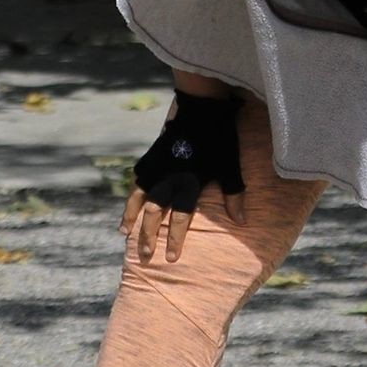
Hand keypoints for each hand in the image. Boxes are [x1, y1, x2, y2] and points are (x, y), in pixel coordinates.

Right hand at [119, 90, 246, 261]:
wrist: (201, 109)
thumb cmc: (219, 140)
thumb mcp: (230, 168)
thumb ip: (234, 195)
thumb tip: (241, 221)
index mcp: (188, 183)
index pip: (179, 218)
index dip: (174, 239)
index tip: (170, 258)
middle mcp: (168, 179)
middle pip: (153, 213)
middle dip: (148, 235)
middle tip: (145, 255)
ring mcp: (156, 168)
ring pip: (138, 198)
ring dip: (131, 217)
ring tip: (125, 233)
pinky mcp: (151, 157)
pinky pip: (137, 180)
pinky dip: (132, 194)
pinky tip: (129, 204)